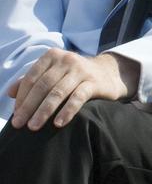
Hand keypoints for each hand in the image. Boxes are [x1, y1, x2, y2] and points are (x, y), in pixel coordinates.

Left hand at [6, 50, 137, 129]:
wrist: (108, 73)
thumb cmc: (73, 76)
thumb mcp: (53, 73)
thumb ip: (33, 80)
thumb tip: (10, 92)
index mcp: (53, 56)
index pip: (32, 78)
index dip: (22, 97)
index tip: (16, 114)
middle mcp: (67, 60)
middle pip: (43, 85)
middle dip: (29, 106)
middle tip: (19, 124)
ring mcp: (82, 70)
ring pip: (58, 92)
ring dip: (44, 111)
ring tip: (34, 127)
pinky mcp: (95, 82)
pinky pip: (78, 97)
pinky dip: (67, 111)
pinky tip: (58, 123)